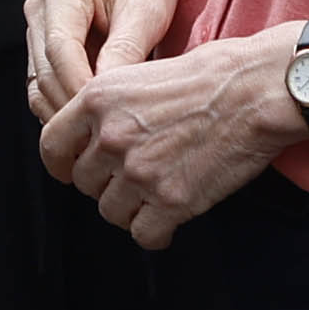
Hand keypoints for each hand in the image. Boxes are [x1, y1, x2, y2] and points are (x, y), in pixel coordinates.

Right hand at [22, 0, 191, 121]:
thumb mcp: (147, 10)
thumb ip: (126, 49)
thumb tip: (104, 95)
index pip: (60, 47)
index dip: (79, 85)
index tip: (106, 115)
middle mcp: (40, 4)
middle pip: (45, 70)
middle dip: (72, 106)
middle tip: (106, 136)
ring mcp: (37, 27)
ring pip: (40, 84)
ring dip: (66, 112)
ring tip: (100, 136)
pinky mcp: (42, 48)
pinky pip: (45, 87)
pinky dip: (65, 107)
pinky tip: (92, 124)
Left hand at [38, 28, 303, 251]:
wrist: (257, 90)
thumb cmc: (210, 76)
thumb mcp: (140, 74)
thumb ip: (108, 108)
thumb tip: (90, 139)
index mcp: (98, 99)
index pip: (52, 146)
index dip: (62, 165)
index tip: (72, 171)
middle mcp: (111, 137)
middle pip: (84, 183)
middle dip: (106, 184)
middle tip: (134, 177)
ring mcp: (140, 172)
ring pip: (111, 212)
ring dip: (131, 208)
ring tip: (155, 194)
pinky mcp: (172, 201)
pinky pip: (144, 235)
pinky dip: (156, 232)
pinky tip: (169, 218)